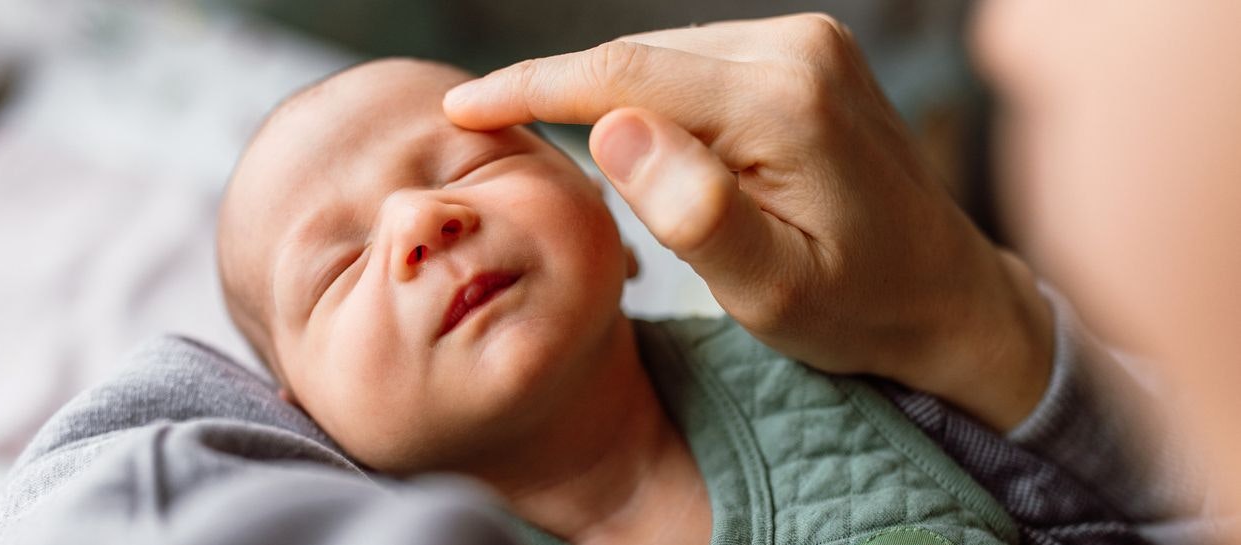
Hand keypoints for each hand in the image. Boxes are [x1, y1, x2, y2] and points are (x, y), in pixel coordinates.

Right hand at [444, 13, 1052, 430]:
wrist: (944, 292)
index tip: (465, 109)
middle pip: (641, 58)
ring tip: (569, 152)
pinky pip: (700, 63)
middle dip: (562, 92)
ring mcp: (809, 43)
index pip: (626, 76)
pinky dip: (655, 97)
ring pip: (665, 57)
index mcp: (786, 104)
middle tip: (490, 131)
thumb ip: (697, 213)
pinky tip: (640, 139)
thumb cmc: (858, 308)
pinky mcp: (807, 53)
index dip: (533, 87)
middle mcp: (799, 49)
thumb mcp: (774, 290)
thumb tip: (612, 130)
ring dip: (610, 99)